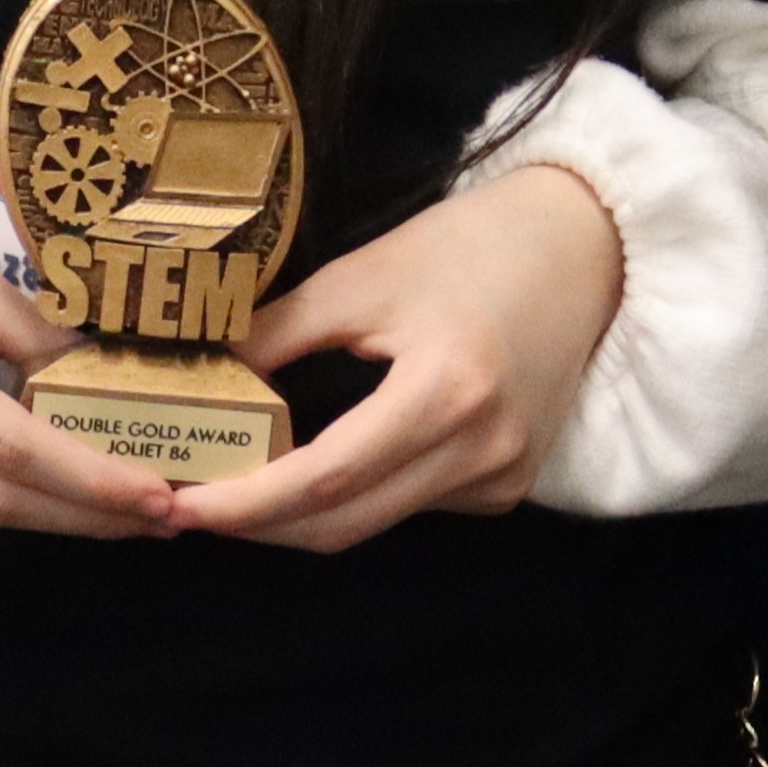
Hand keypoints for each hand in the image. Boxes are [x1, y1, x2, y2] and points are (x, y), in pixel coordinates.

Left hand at [171, 161, 623, 554]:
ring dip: (306, 513)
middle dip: (260, 523)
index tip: (180, 506)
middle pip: (344, 523)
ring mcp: (502, 475)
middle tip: (191, 505)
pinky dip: (364, 494)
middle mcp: (480, 449)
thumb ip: (283, 332)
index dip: (246, 502)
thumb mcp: (368, 274)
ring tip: (247, 482)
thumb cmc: (474, 243)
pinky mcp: (510, 484)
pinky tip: (335, 463)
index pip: (324, 476)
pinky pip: (415, 507)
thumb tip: (203, 377)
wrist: (587, 244)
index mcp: (446, 390)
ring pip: (376, 522)